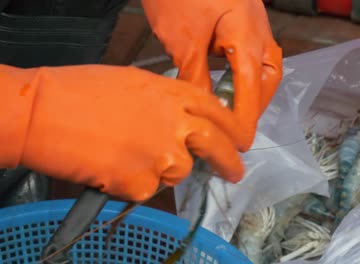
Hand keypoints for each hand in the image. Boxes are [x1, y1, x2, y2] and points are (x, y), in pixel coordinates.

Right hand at [0, 65, 244, 201]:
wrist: (43, 113)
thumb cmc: (79, 91)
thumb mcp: (134, 83)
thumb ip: (165, 102)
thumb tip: (180, 122)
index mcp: (173, 94)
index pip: (218, 112)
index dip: (233, 128)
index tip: (241, 141)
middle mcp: (176, 125)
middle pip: (217, 146)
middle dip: (229, 162)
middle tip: (235, 173)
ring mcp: (163, 156)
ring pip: (178, 172)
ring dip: (161, 169)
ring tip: (125, 154)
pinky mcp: (143, 184)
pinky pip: (147, 189)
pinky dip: (132, 183)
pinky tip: (110, 166)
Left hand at [142, 0, 282, 149]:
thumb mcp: (183, 38)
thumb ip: (195, 77)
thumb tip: (201, 110)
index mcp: (248, 38)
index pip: (250, 91)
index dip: (244, 120)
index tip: (238, 145)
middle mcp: (260, 33)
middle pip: (266, 80)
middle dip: (254, 106)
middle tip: (235, 128)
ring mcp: (255, 25)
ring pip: (262, 68)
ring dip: (251, 91)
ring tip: (233, 110)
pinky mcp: (245, 21)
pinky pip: (252, 56)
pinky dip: (242, 75)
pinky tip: (227, 83)